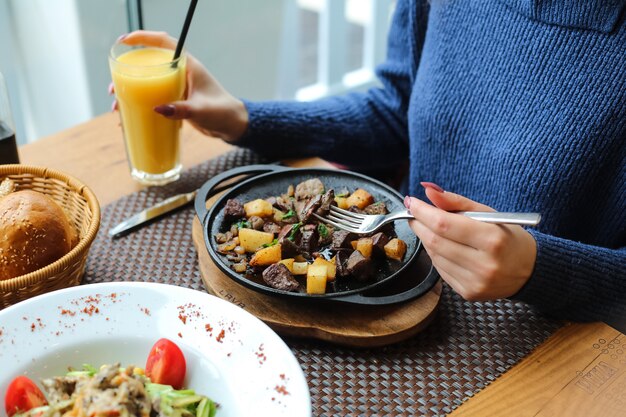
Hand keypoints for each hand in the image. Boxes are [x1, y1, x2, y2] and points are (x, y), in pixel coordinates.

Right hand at [110, 31, 248, 141]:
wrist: (233, 125)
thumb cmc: (222, 112)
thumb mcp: (201, 110)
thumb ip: (181, 109)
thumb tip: (157, 109)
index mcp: (189, 65)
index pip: (164, 42)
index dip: (143, 37)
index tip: (124, 41)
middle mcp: (181, 73)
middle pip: (150, 64)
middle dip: (128, 74)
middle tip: (114, 88)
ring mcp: (178, 87)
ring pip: (149, 83)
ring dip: (131, 93)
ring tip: (117, 106)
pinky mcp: (176, 101)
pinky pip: (154, 98)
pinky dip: (141, 106)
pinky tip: (129, 118)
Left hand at [405, 182, 536, 300]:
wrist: (530, 270)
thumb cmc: (509, 237)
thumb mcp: (489, 214)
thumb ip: (456, 202)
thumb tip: (428, 190)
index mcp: (493, 239)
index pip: (444, 224)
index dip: (422, 212)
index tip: (411, 202)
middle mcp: (484, 264)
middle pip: (435, 242)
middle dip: (419, 225)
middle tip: (414, 214)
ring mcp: (476, 282)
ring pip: (435, 257)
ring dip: (427, 240)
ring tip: (431, 229)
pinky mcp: (469, 293)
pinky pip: (441, 271)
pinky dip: (436, 256)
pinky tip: (444, 247)